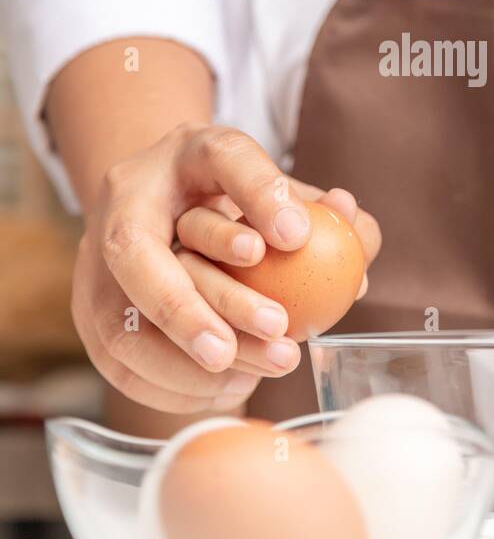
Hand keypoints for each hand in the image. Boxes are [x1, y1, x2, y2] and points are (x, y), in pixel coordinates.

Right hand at [72, 122, 380, 412]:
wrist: (155, 201)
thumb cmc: (222, 190)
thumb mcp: (269, 180)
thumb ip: (313, 204)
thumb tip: (359, 228)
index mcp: (180, 153)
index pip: (218, 160)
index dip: (251, 199)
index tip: (291, 238)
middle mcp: (124, 204)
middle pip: (150, 260)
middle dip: (217, 303)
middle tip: (280, 333)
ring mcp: (94, 262)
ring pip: (128, 323)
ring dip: (197, 359)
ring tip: (264, 367)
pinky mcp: (90, 313)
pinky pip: (124, 365)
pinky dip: (179, 385)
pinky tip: (233, 383)